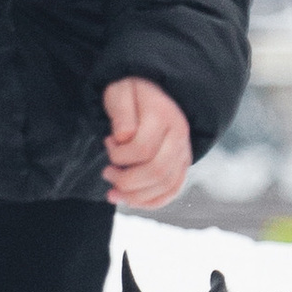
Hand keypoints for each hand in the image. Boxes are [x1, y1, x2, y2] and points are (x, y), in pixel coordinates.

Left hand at [103, 77, 190, 212]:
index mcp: (163, 115)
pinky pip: (173, 190)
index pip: (142, 148)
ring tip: (114, 191)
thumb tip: (123, 137)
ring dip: (136, 195)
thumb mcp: (120, 92)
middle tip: (107, 173)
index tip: (107, 143)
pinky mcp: (182, 163)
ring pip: (166, 186)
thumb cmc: (132, 92)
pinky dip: (152, 201)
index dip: (119, 155)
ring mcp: (184, 151)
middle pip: (157, 171)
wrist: (155, 90)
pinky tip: (132, 200)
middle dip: (126, 180)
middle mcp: (179, 135)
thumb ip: (121, 113)